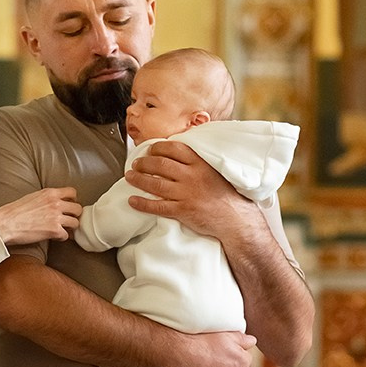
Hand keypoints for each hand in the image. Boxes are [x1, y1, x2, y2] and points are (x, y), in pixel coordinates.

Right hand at [0, 187, 81, 245]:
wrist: (5, 223)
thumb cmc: (14, 212)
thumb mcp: (32, 197)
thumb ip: (46, 198)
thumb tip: (52, 203)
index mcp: (49, 193)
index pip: (72, 192)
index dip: (73, 200)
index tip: (68, 206)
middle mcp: (55, 203)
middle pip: (78, 208)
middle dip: (74, 215)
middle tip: (68, 220)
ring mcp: (56, 217)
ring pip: (75, 223)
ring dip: (70, 228)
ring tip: (62, 230)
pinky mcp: (54, 230)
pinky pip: (66, 235)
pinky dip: (61, 237)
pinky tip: (54, 237)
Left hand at [125, 141, 248, 238]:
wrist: (236, 219)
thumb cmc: (227, 195)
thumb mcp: (215, 170)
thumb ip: (198, 162)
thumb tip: (180, 152)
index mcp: (200, 163)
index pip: (174, 149)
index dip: (158, 147)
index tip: (150, 149)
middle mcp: (192, 176)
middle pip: (160, 164)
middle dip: (144, 162)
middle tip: (136, 163)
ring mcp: (186, 194)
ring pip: (155, 184)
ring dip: (138, 179)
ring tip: (129, 176)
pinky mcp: (183, 211)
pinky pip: (158, 206)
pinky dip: (142, 203)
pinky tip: (133, 200)